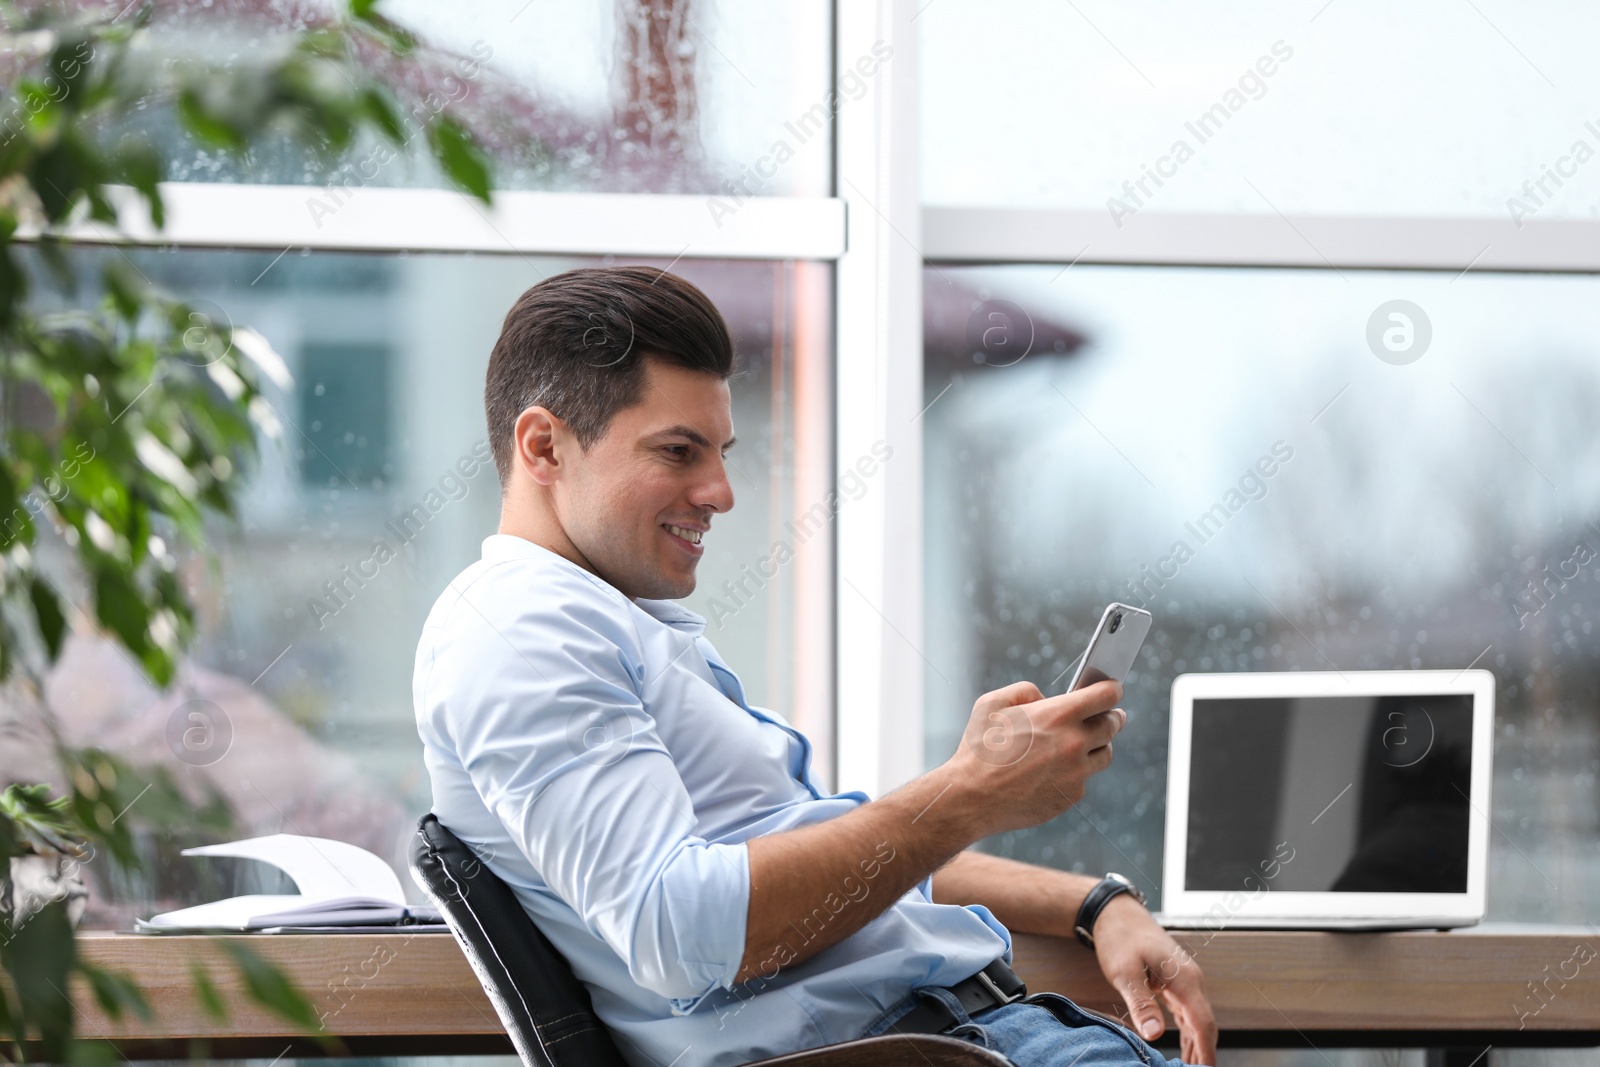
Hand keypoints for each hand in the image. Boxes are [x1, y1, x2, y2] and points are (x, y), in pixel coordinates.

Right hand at [946, 679, 1125, 836]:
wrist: (973, 798)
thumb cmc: (979, 750)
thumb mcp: (992, 703)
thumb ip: (1025, 691)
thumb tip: (1044, 699)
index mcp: (1058, 715)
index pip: (1106, 695)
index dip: (1112, 689)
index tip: (1112, 690)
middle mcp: (1074, 743)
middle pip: (1113, 724)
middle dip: (1112, 716)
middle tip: (1109, 715)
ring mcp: (1076, 772)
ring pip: (1104, 754)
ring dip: (1098, 745)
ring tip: (1083, 743)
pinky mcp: (1072, 795)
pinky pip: (1084, 778)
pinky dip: (1076, 772)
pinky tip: (1055, 770)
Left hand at [1093, 894, 1217, 1064]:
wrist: (1116, 913)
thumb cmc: (1120, 937)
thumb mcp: (1124, 972)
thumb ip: (1141, 1003)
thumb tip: (1156, 1034)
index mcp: (1184, 978)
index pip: (1203, 1023)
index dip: (1206, 1051)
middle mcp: (1191, 979)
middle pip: (1205, 1024)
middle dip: (1203, 1052)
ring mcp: (1185, 979)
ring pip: (1198, 1019)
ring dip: (1197, 1045)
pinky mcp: (1176, 981)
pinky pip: (1188, 1012)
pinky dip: (1189, 1032)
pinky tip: (1185, 1049)